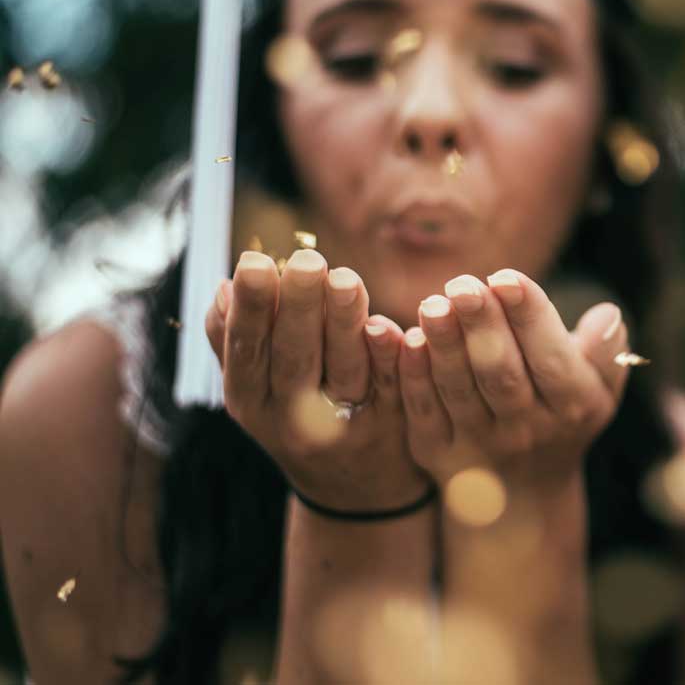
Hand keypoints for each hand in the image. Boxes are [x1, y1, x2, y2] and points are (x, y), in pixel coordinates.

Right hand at [204, 249, 428, 510]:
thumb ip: (237, 345)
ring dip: (343, 324)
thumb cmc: (298, 421)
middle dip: (298, 307)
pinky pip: (389, 385)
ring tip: (344, 277)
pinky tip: (385, 323)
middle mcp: (295, 420)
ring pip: (344, 370)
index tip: (255, 262)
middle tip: (305, 259)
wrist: (358, 494)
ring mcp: (346, 426)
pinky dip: (388, 355)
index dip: (251, 310)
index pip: (247, 353)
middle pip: (295, 360)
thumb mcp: (257, 393)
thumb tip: (224, 287)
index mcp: (253, 404)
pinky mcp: (393, 424)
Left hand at [398, 269, 628, 489]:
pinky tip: (406, 339)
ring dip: (444, 345)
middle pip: (502, 373)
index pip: (552, 359)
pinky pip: (424, 412)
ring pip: (460, 390)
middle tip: (463, 284)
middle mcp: (528, 430)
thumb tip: (608, 314)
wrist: (524, 494)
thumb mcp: (598, 390)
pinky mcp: (439, 454)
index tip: (507, 277)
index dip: (530, 317)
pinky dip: (414, 376)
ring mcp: (481, 444)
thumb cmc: (563, 416)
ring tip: (433, 303)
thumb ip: (605, 352)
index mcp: (573, 406)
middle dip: (482, 325)